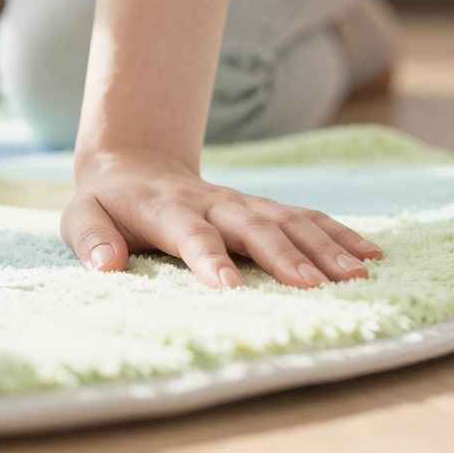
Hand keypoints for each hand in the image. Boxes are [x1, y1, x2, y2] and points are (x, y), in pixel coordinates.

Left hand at [62, 148, 383, 287]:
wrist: (134, 166)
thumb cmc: (106, 205)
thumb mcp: (81, 217)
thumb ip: (90, 239)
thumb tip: (105, 265)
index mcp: (165, 210)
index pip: (189, 233)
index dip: (208, 257)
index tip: (229, 285)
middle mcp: (212, 203)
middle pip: (251, 226)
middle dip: (283, 255)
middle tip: (313, 286)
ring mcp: (243, 203)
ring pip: (288, 221)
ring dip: (323, 246)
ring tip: (357, 275)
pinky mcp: (264, 208)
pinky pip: (306, 217)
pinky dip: (340, 234)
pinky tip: (373, 254)